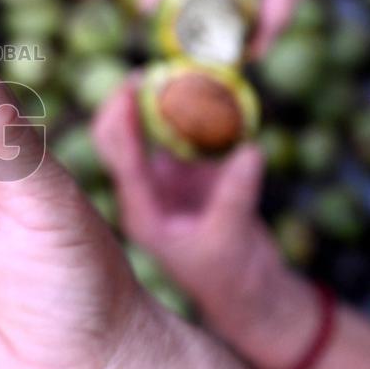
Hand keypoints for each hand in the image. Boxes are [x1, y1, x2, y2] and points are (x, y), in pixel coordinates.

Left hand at [91, 80, 318, 368]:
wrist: (247, 296)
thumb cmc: (230, 277)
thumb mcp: (232, 236)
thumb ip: (236, 193)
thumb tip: (248, 150)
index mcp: (141, 212)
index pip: (122, 159)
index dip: (122, 121)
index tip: (128, 87)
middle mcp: (145, 194)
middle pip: (121, 141)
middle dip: (125, 105)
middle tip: (144, 71)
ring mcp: (164, 184)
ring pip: (149, 135)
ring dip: (154, 105)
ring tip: (169, 72)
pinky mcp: (187, 179)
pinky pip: (182, 139)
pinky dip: (189, 116)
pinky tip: (201, 92)